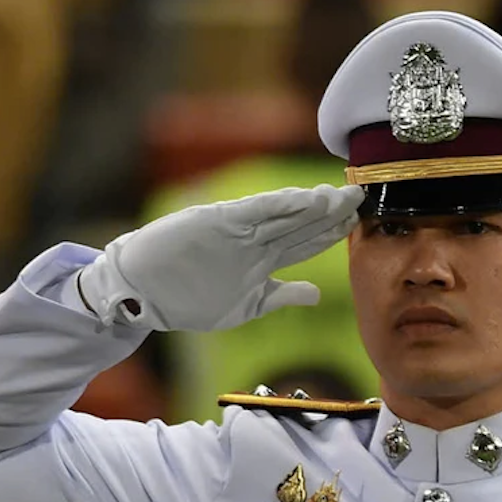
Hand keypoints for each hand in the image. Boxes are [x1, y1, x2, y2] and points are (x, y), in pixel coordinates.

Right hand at [77, 187, 362, 333]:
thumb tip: (316, 295)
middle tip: (360, 197)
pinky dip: (280, 204)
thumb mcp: (246, 305)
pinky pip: (254, 212)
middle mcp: (254, 241)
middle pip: (301, 224)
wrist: (142, 291)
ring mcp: (237, 231)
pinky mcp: (216, 222)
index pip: (305, 241)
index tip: (358, 220)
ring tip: (338, 195)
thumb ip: (281, 296)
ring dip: (312, 205)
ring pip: (284, 215)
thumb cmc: (190, 298)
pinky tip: (304, 197)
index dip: (332, 231)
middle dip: (331, 213)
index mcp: (263, 259)